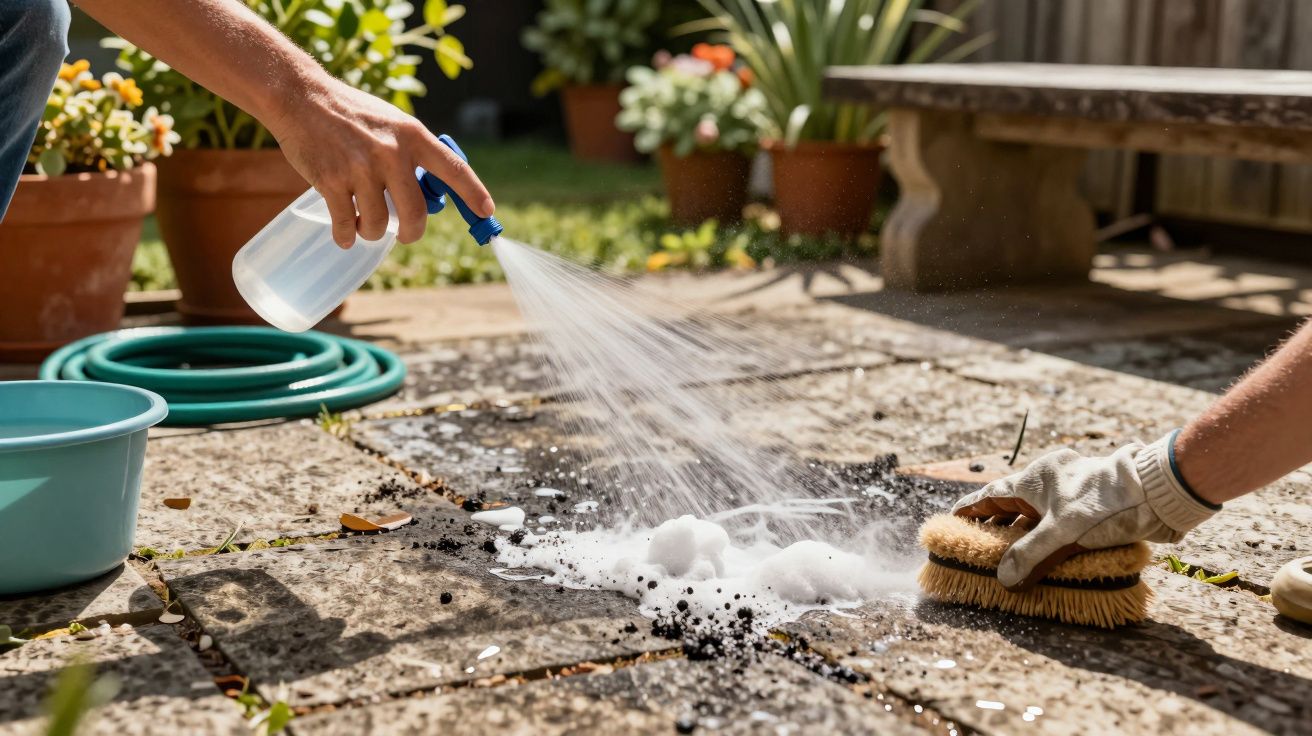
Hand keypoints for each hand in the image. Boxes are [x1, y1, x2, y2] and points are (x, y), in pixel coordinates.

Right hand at [267, 78, 493, 247]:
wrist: (302, 98)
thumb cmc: (352, 114)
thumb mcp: (392, 122)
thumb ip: (412, 153)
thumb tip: (430, 195)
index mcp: (412, 135)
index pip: (454, 169)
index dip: (474, 193)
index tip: (487, 213)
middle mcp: (391, 152)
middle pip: (415, 214)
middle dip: (411, 234)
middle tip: (405, 235)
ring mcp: (361, 168)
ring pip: (378, 224)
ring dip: (371, 232)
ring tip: (364, 224)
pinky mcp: (332, 181)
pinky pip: (346, 224)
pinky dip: (346, 236)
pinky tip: (345, 234)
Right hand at [952, 433, 1218, 590]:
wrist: (1157, 494)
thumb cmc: (1106, 505)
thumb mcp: (1062, 533)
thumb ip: (1030, 555)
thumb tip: (1004, 579)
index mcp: (1035, 478)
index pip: (991, 494)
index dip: (971, 508)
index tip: (953, 519)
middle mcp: (1049, 480)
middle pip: (1012, 502)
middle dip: (995, 523)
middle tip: (979, 542)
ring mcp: (1070, 490)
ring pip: (1036, 510)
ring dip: (1022, 530)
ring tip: (1009, 552)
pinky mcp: (1089, 502)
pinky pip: (1056, 518)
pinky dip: (1045, 533)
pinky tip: (1046, 550)